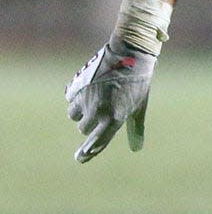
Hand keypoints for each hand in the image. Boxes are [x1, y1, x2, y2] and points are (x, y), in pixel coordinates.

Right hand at [65, 42, 156, 162]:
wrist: (129, 55)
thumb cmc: (138, 84)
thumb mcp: (139, 108)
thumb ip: (136, 130)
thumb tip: (137, 149)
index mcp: (115, 119)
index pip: (97, 142)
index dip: (87, 152)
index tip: (79, 158)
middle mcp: (98, 111)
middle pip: (83, 128)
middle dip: (90, 123)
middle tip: (101, 109)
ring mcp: (86, 99)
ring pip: (74, 115)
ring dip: (80, 111)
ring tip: (94, 98)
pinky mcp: (77, 86)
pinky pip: (70, 99)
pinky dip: (75, 97)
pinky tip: (88, 88)